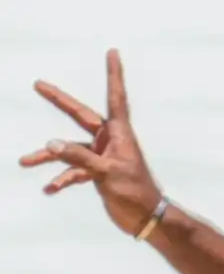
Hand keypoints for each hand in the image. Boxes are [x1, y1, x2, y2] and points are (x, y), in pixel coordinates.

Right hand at [19, 48, 163, 235]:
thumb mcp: (107, 174)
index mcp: (119, 134)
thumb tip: (51, 144)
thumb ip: (79, 158)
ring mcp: (102, 157)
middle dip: (58, 101)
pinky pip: (73, 172)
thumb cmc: (136, 193)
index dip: (114, 75)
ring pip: (69, 150)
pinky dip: (61, 180)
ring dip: (48, 157)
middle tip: (38, 84)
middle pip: (79, 116)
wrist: (147, 219)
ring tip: (25, 162)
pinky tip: (50, 189)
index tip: (113, 53)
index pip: (115, 97)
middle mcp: (109, 141)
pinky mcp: (97, 174)